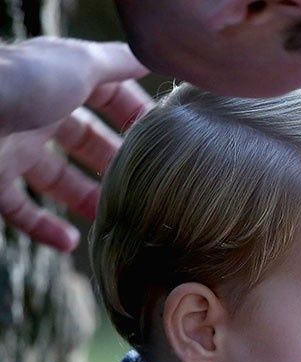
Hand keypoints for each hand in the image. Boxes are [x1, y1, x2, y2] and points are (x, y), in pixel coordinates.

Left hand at [0, 37, 150, 251]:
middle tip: (145, 184)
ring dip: (86, 200)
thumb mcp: (79, 65)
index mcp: (60, 83)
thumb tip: (152, 57)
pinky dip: (44, 229)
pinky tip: (70, 243)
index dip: (134, 115)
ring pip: (57, 180)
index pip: (106, 97)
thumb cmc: (21, 83)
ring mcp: (15, 149)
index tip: (163, 139)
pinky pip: (21, 210)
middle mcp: (39, 115)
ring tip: (115, 218)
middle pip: (85, 142)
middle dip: (115, 162)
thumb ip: (117, 63)